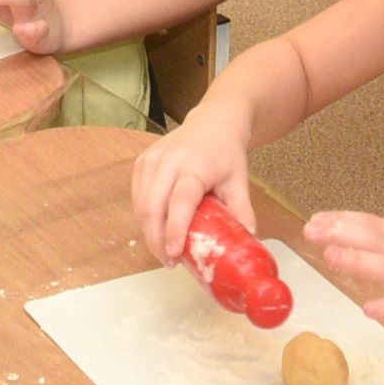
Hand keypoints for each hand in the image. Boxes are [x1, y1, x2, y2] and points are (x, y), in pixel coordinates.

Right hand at [130, 114, 256, 263]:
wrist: (212, 123)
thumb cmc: (226, 154)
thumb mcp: (240, 181)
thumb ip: (242, 212)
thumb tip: (246, 243)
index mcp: (196, 164)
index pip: (181, 199)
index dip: (175, 228)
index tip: (175, 253)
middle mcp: (169, 160)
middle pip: (153, 207)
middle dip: (157, 241)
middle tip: (170, 262)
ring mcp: (152, 159)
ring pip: (141, 206)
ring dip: (149, 233)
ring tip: (165, 251)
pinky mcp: (142, 162)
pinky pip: (137, 198)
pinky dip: (144, 218)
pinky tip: (157, 229)